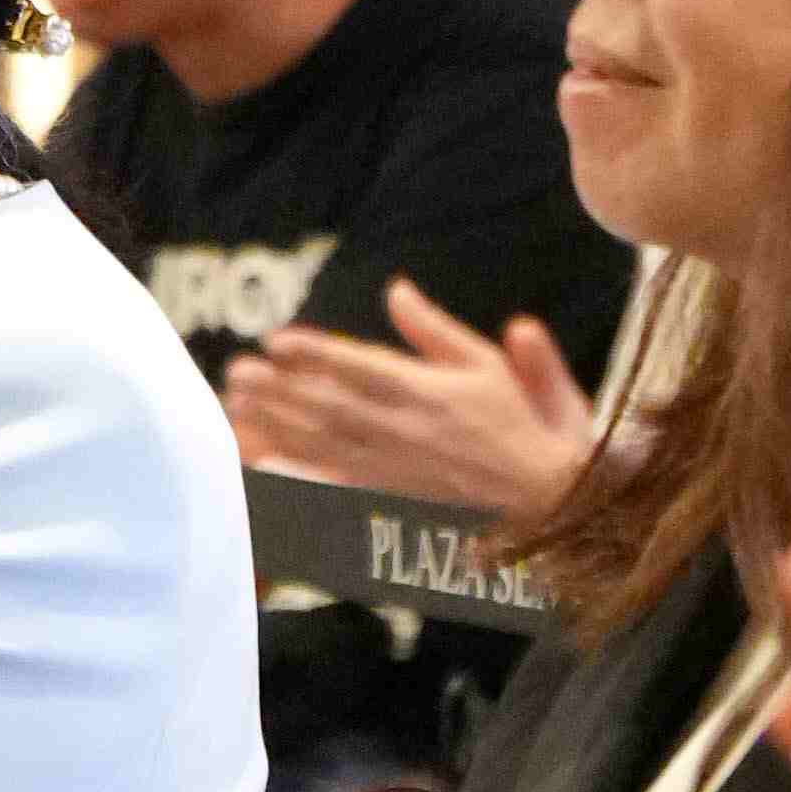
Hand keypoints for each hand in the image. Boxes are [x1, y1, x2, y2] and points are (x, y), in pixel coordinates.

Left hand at [226, 279, 593, 522]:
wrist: (553, 498)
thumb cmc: (526, 423)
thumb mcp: (490, 365)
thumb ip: (438, 331)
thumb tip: (397, 290)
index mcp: (432, 394)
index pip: (364, 370)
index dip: (318, 356)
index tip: (278, 341)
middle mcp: (409, 433)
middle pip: (333, 409)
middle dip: (282, 391)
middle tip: (237, 373)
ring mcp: (399, 472)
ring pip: (329, 447)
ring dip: (280, 426)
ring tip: (240, 406)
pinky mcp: (398, 501)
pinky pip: (341, 491)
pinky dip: (302, 481)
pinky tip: (266, 470)